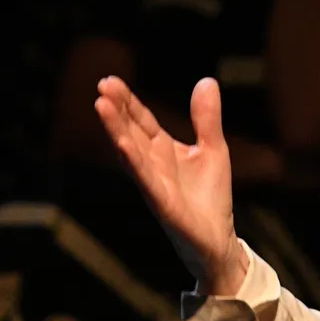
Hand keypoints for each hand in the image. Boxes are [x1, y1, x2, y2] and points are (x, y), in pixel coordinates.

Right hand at [94, 75, 244, 293]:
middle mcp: (153, 165)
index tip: (110, 81)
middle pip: (131, 131)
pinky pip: (145, 180)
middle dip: (116, 110)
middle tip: (102, 85)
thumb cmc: (210, 198)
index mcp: (163, 150)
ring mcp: (154, 184)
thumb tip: (207, 80)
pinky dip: (134, 161)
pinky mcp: (162, 203)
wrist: (218, 240)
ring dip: (116, 130)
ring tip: (101, 106)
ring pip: (131, 152)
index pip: (141, 120)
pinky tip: (122, 144)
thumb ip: (207, 118)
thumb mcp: (214, 149)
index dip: (127, 101)